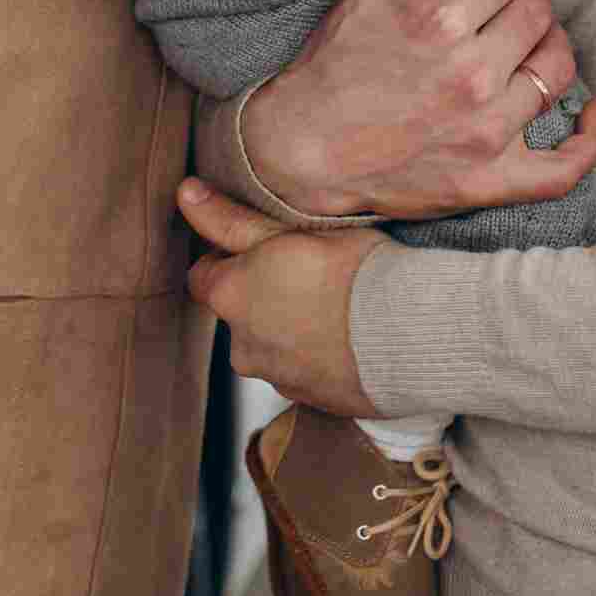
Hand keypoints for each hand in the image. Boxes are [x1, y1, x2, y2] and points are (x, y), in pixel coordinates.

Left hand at [177, 180, 384, 415]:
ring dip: (292, 329)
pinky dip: (319, 357)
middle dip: (263, 296)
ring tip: (336, 306)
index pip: (204, 276)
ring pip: (273, 346)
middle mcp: (243, 346)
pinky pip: (306, 374)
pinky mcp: (315, 401)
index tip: (262, 247)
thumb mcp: (288, 231)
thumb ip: (231, 219)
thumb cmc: (351, 271)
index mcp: (231, 297)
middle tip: (306, 272)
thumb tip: (186, 194)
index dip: (229, 258)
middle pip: (240, 314)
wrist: (409, 332)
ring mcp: (279, 379)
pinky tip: (350, 337)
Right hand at [236, 0, 595, 220]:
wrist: (304, 147)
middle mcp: (470, 75)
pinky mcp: (492, 179)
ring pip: (558, 68)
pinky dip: (591, 137)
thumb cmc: (337, 60)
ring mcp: (486, 131)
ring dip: (549, 44)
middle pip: (537, 11)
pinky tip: (593, 109)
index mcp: (439, 21)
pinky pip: (565, 167)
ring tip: (525, 42)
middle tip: (501, 5)